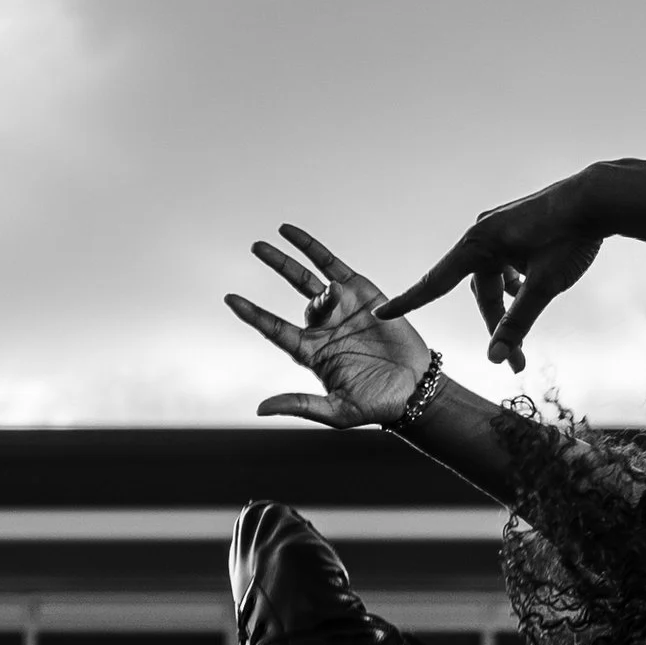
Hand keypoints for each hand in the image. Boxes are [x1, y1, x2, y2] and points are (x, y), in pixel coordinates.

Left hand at [225, 222, 437, 428]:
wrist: (415, 389)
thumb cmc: (376, 405)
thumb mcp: (336, 411)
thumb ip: (300, 405)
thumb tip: (261, 409)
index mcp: (312, 352)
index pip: (275, 329)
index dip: (253, 314)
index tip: (231, 298)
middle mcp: (323, 327)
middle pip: (295, 294)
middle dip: (275, 268)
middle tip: (255, 247)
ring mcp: (342, 308)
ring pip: (309, 279)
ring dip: (287, 261)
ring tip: (270, 241)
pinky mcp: (362, 293)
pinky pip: (332, 265)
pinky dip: (312, 249)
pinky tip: (291, 233)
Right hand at [377, 178, 602, 369]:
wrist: (597, 198)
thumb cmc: (569, 238)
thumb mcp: (543, 287)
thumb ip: (518, 323)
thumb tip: (495, 358)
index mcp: (479, 244)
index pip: (435, 282)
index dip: (409, 302)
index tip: (381, 313)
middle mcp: (483, 234)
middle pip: (477, 291)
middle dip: (494, 326)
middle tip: (515, 362)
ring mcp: (500, 230)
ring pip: (493, 281)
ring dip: (507, 309)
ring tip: (528, 329)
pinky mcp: (516, 231)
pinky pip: (506, 266)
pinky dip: (515, 286)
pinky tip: (531, 291)